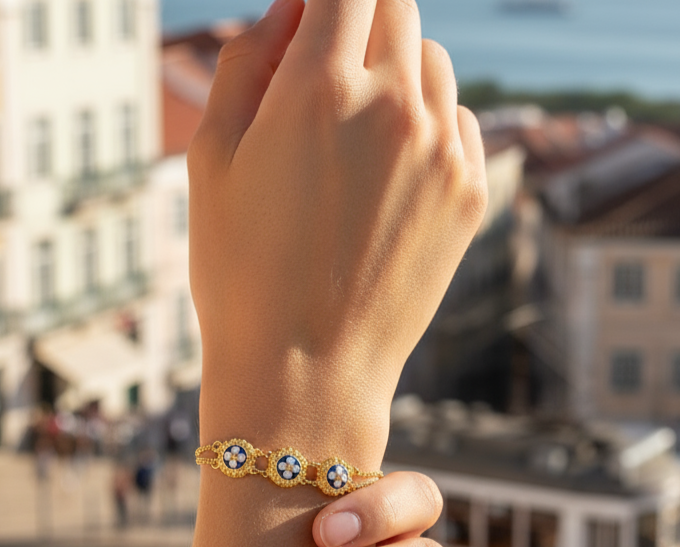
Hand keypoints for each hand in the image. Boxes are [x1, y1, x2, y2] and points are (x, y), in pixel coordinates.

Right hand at [189, 0, 486, 456]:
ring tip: (350, 135)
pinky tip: (388, 172)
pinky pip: (459, 120)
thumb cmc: (241, 277)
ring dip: (394, 70)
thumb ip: (246, 61)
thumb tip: (289, 8)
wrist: (305, 376)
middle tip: (319, 73)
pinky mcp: (470, 196)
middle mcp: (396, 108)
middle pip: (394, 5)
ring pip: (431, 61)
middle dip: (355, 19)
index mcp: (320, 89)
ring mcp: (444, 154)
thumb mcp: (209, 162)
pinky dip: (428, 122)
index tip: (307, 15)